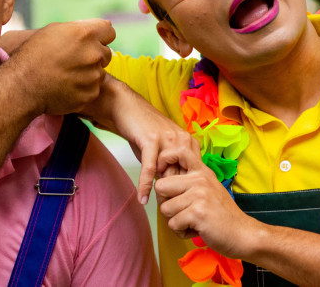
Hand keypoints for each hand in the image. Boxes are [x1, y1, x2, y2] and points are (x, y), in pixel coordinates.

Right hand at [10, 19, 114, 115]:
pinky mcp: (89, 94)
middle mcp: (93, 54)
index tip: (89, 42)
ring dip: (89, 73)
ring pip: (100, 73)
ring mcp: (93, 76)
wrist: (22, 85)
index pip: (110, 31)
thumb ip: (81, 27)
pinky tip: (66, 87)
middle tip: (73, 61)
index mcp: (85, 34)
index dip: (100, 36)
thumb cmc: (34, 54)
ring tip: (66, 75)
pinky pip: (93, 89)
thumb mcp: (54, 31)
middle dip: (94, 55)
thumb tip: (106, 25)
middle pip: (106, 53)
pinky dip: (83, 89)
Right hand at [100, 77, 199, 203]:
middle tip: (171, 212)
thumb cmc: (143, 130)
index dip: (187, 191)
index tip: (182, 206)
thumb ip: (169, 166)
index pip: (192, 174)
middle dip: (176, 194)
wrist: (126, 108)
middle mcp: (182, 141)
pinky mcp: (152, 140)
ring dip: (162, 193)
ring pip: (168, 174)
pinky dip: (145, 185)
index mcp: (188, 143)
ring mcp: (168, 140)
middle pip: (182, 176)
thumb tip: (172, 189)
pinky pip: (150, 169)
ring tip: (161, 209)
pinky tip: (142, 198)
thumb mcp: (162, 149)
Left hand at [154, 154, 260, 258]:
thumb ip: (189, 181)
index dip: (163, 160)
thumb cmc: (222, 215)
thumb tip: (161, 180)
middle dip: (165, 203)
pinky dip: (181, 232)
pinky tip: (196, 229)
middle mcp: (200, 180)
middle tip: (180, 211)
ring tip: (192, 222)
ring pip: (164, 208)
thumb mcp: (208, 188)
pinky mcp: (197, 213)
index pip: (178, 151)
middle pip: (160, 186)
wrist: (243, 234)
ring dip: (175, 220)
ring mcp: (199, 195)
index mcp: (201, 172)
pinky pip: (173, 224)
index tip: (165, 175)